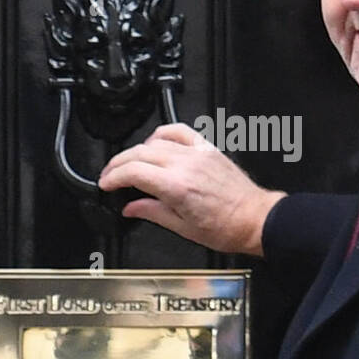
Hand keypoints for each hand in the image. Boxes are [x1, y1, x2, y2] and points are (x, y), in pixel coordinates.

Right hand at [98, 123, 286, 255]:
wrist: (253, 218)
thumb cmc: (225, 227)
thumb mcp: (182, 228)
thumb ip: (152, 212)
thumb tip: (130, 207)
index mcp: (176, 187)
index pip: (133, 171)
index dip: (113, 176)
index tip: (105, 183)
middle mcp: (185, 165)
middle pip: (139, 153)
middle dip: (117, 164)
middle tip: (110, 176)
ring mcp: (196, 153)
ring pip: (155, 141)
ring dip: (137, 151)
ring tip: (130, 164)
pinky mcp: (206, 148)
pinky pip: (179, 131)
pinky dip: (162, 134)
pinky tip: (155, 144)